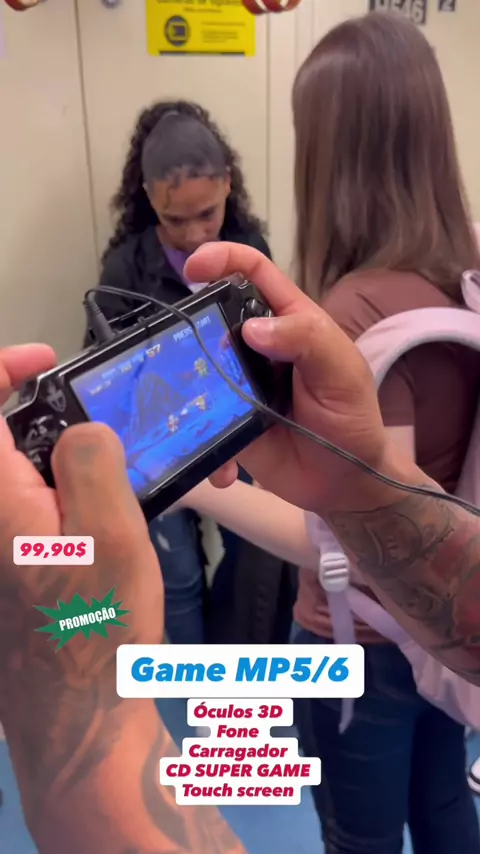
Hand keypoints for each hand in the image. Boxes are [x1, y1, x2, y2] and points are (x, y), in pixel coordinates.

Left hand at [0, 345, 162, 740]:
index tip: (49, 361)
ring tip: (117, 484)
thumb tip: (80, 431)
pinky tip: (107, 527)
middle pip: (5, 447)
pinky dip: (64, 502)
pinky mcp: (11, 573)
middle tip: (103, 433)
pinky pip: (32, 516)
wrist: (80, 722)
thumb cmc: (96, 630)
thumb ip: (91, 459)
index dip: (4, 368)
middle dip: (50, 423)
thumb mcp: (110, 529)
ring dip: (64, 467)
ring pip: (23, 482)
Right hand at [185, 243, 387, 512]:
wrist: (347, 483)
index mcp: (289, 323)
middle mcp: (257, 350)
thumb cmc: (353, 418)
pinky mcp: (228, 425)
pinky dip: (209, 452)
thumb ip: (308, 340)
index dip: (224, 260)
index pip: (254, 274)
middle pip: (213, 321)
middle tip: (182, 356)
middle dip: (191, 331)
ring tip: (190, 415)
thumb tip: (251, 328)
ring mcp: (239, 387)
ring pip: (200, 373)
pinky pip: (203, 429)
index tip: (194, 267)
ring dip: (189, 393)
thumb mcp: (342, 374)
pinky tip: (226, 474)